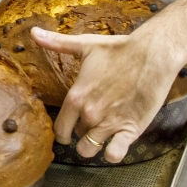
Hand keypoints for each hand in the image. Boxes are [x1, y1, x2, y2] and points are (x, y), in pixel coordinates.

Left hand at [31, 26, 183, 161]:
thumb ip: (57, 43)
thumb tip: (34, 32)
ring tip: (101, 136)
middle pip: (76, 138)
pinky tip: (116, 144)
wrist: (152, 54)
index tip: (67, 130)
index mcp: (77, 97)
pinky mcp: (130, 130)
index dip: (62, 132)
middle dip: (80, 134)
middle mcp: (90, 113)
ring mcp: (110, 123)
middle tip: (89, 127)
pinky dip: (113, 153)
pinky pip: (114, 155)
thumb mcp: (85, 45)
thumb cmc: (119, 49)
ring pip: (91, 149)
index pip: (59, 128)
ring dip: (93, 145)